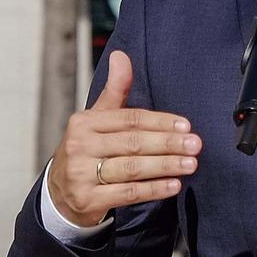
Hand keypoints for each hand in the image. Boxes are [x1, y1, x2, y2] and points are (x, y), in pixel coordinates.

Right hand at [46, 50, 200, 229]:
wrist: (60, 193)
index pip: (129, 119)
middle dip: (168, 144)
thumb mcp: (96, 119)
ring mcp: (81, 175)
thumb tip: (121, 55)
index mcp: (83, 123)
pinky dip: (153, 189)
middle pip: (133, 143)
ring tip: (191, 164)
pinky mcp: (88, 200)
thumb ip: (114, 91)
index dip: (160, 121)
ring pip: (132, 168)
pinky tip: (174, 185)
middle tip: (196, 145)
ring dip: (165, 166)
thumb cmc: (87, 150)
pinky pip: (128, 193)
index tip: (186, 125)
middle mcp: (79, 147)